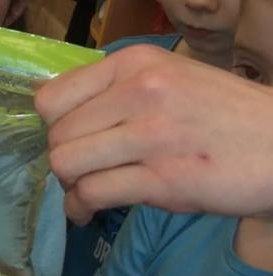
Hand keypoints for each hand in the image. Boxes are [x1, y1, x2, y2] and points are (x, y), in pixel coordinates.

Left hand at [35, 45, 272, 221]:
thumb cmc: (224, 115)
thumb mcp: (170, 79)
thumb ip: (117, 92)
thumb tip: (58, 120)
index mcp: (135, 63)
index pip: (52, 97)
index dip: (54, 126)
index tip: (71, 140)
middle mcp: (139, 92)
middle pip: (57, 135)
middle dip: (64, 159)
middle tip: (85, 172)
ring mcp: (151, 135)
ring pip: (66, 163)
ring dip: (70, 186)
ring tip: (87, 192)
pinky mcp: (164, 179)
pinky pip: (93, 194)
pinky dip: (81, 208)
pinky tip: (88, 212)